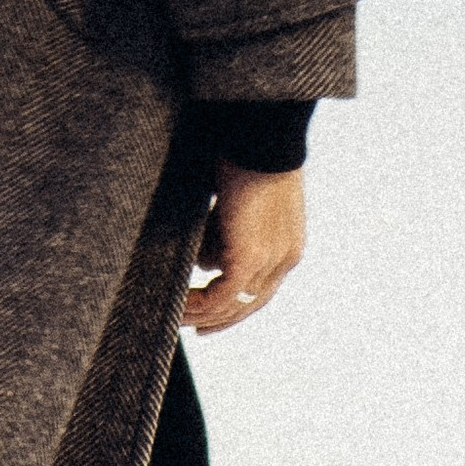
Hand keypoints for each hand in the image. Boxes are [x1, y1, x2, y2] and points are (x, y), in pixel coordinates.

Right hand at [182, 164, 304, 335]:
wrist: (261, 138)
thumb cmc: (249, 156)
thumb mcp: (240, 205)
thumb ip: (227, 233)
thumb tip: (205, 260)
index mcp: (288, 246)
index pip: (262, 289)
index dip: (236, 305)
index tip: (211, 314)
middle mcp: (283, 259)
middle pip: (250, 304)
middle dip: (220, 319)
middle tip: (194, 327)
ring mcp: (269, 261)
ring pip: (234, 304)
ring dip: (203, 314)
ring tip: (176, 317)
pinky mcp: (249, 258)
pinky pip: (222, 296)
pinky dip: (200, 304)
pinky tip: (181, 305)